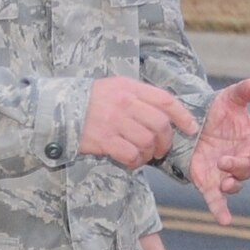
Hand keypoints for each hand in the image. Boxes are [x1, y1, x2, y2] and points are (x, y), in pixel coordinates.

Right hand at [79, 76, 197, 168]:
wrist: (57, 108)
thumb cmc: (90, 100)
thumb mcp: (115, 88)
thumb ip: (138, 97)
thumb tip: (165, 114)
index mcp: (129, 87)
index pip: (165, 100)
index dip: (183, 116)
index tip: (191, 128)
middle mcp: (124, 103)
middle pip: (160, 124)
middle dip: (166, 141)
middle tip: (161, 149)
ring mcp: (114, 122)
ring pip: (147, 142)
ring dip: (149, 154)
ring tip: (143, 155)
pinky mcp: (104, 140)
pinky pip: (131, 155)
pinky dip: (135, 162)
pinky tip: (130, 161)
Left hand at [189, 79, 249, 225]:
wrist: (193, 121)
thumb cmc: (217, 110)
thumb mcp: (229, 99)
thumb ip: (242, 93)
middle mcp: (242, 161)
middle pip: (249, 171)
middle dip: (240, 168)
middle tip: (225, 161)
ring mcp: (226, 174)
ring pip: (235, 186)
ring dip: (232, 186)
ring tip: (225, 182)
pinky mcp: (209, 183)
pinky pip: (217, 200)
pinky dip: (221, 211)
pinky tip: (224, 221)